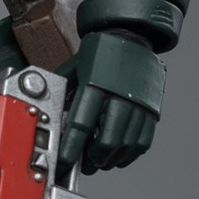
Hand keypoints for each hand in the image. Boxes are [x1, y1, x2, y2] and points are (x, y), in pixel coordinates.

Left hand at [58, 30, 165, 172]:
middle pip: (107, 140)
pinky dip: (130, 154)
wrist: (131, 35)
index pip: (81, 124)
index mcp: (95, 84)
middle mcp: (119, 95)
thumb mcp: (76, 66)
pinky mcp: (152, 109)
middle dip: (93, 159)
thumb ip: (64, 89)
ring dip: (111, 159)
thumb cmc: (100, 52)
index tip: (64, 162)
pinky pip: (143, 141)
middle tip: (84, 164)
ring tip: (100, 161)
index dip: (71, 148)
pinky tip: (119, 155)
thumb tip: (46, 109)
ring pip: (126, 144)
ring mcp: (139, 104)